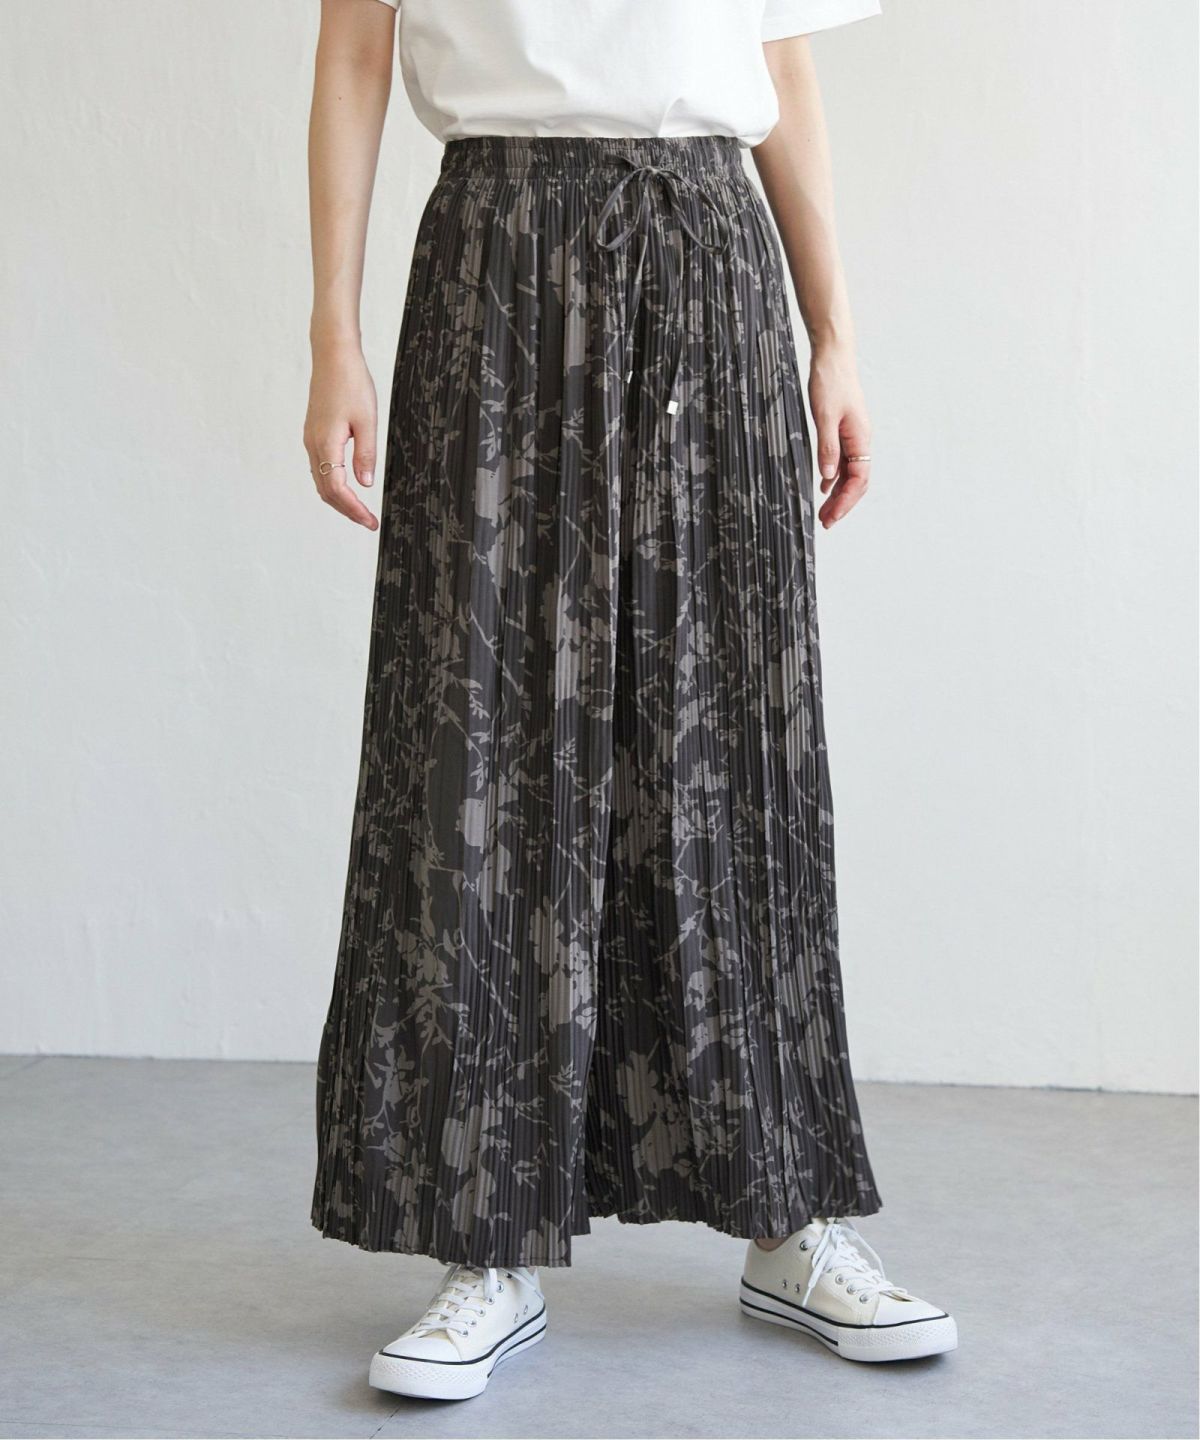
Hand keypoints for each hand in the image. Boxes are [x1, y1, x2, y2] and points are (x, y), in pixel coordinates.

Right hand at [303, 343, 379, 530]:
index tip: (371, 521)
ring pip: (321, 481)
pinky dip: (333, 484)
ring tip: (360, 510)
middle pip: (326, 491)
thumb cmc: (352, 383)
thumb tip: (365, 484)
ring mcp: (311, 439)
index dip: (354, 510)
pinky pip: (320, 468)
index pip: (337, 490)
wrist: (332, 356)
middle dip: (347, 510)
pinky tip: (348, 486)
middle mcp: (314, 445)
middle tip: (369, 521)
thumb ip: (365, 454)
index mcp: (326, 444)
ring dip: (339, 499)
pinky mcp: (314, 433)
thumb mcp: (367, 420)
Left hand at [808, 345, 871, 528]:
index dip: (845, 502)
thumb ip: (827, 447)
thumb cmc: (831, 382)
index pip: (858, 480)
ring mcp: (852, 436)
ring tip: (823, 511)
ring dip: (837, 494)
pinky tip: (823, 487)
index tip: (831, 517)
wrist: (832, 357)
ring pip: (848, 474)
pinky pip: (841, 461)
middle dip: (842, 504)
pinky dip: (833, 477)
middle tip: (825, 522)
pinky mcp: (842, 431)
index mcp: (860, 439)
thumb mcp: (824, 416)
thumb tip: (828, 477)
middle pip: (856, 482)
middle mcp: (859, 441)